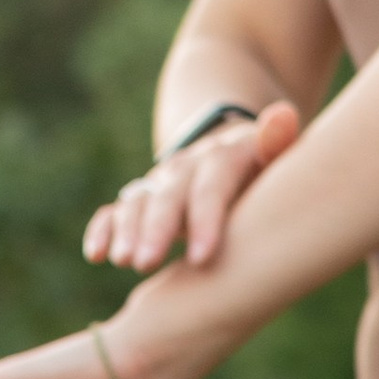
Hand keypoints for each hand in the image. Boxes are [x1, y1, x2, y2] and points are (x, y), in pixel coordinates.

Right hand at [84, 98, 298, 273]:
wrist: (238, 157)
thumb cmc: (267, 176)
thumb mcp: (279, 159)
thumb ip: (278, 143)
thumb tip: (283, 116)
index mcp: (226, 156)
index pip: (212, 184)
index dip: (205, 219)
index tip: (201, 258)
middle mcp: (188, 166)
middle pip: (169, 194)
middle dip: (156, 229)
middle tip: (146, 263)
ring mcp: (161, 183)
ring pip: (138, 201)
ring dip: (127, 230)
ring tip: (122, 261)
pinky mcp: (143, 200)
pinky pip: (116, 211)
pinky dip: (103, 230)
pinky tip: (95, 254)